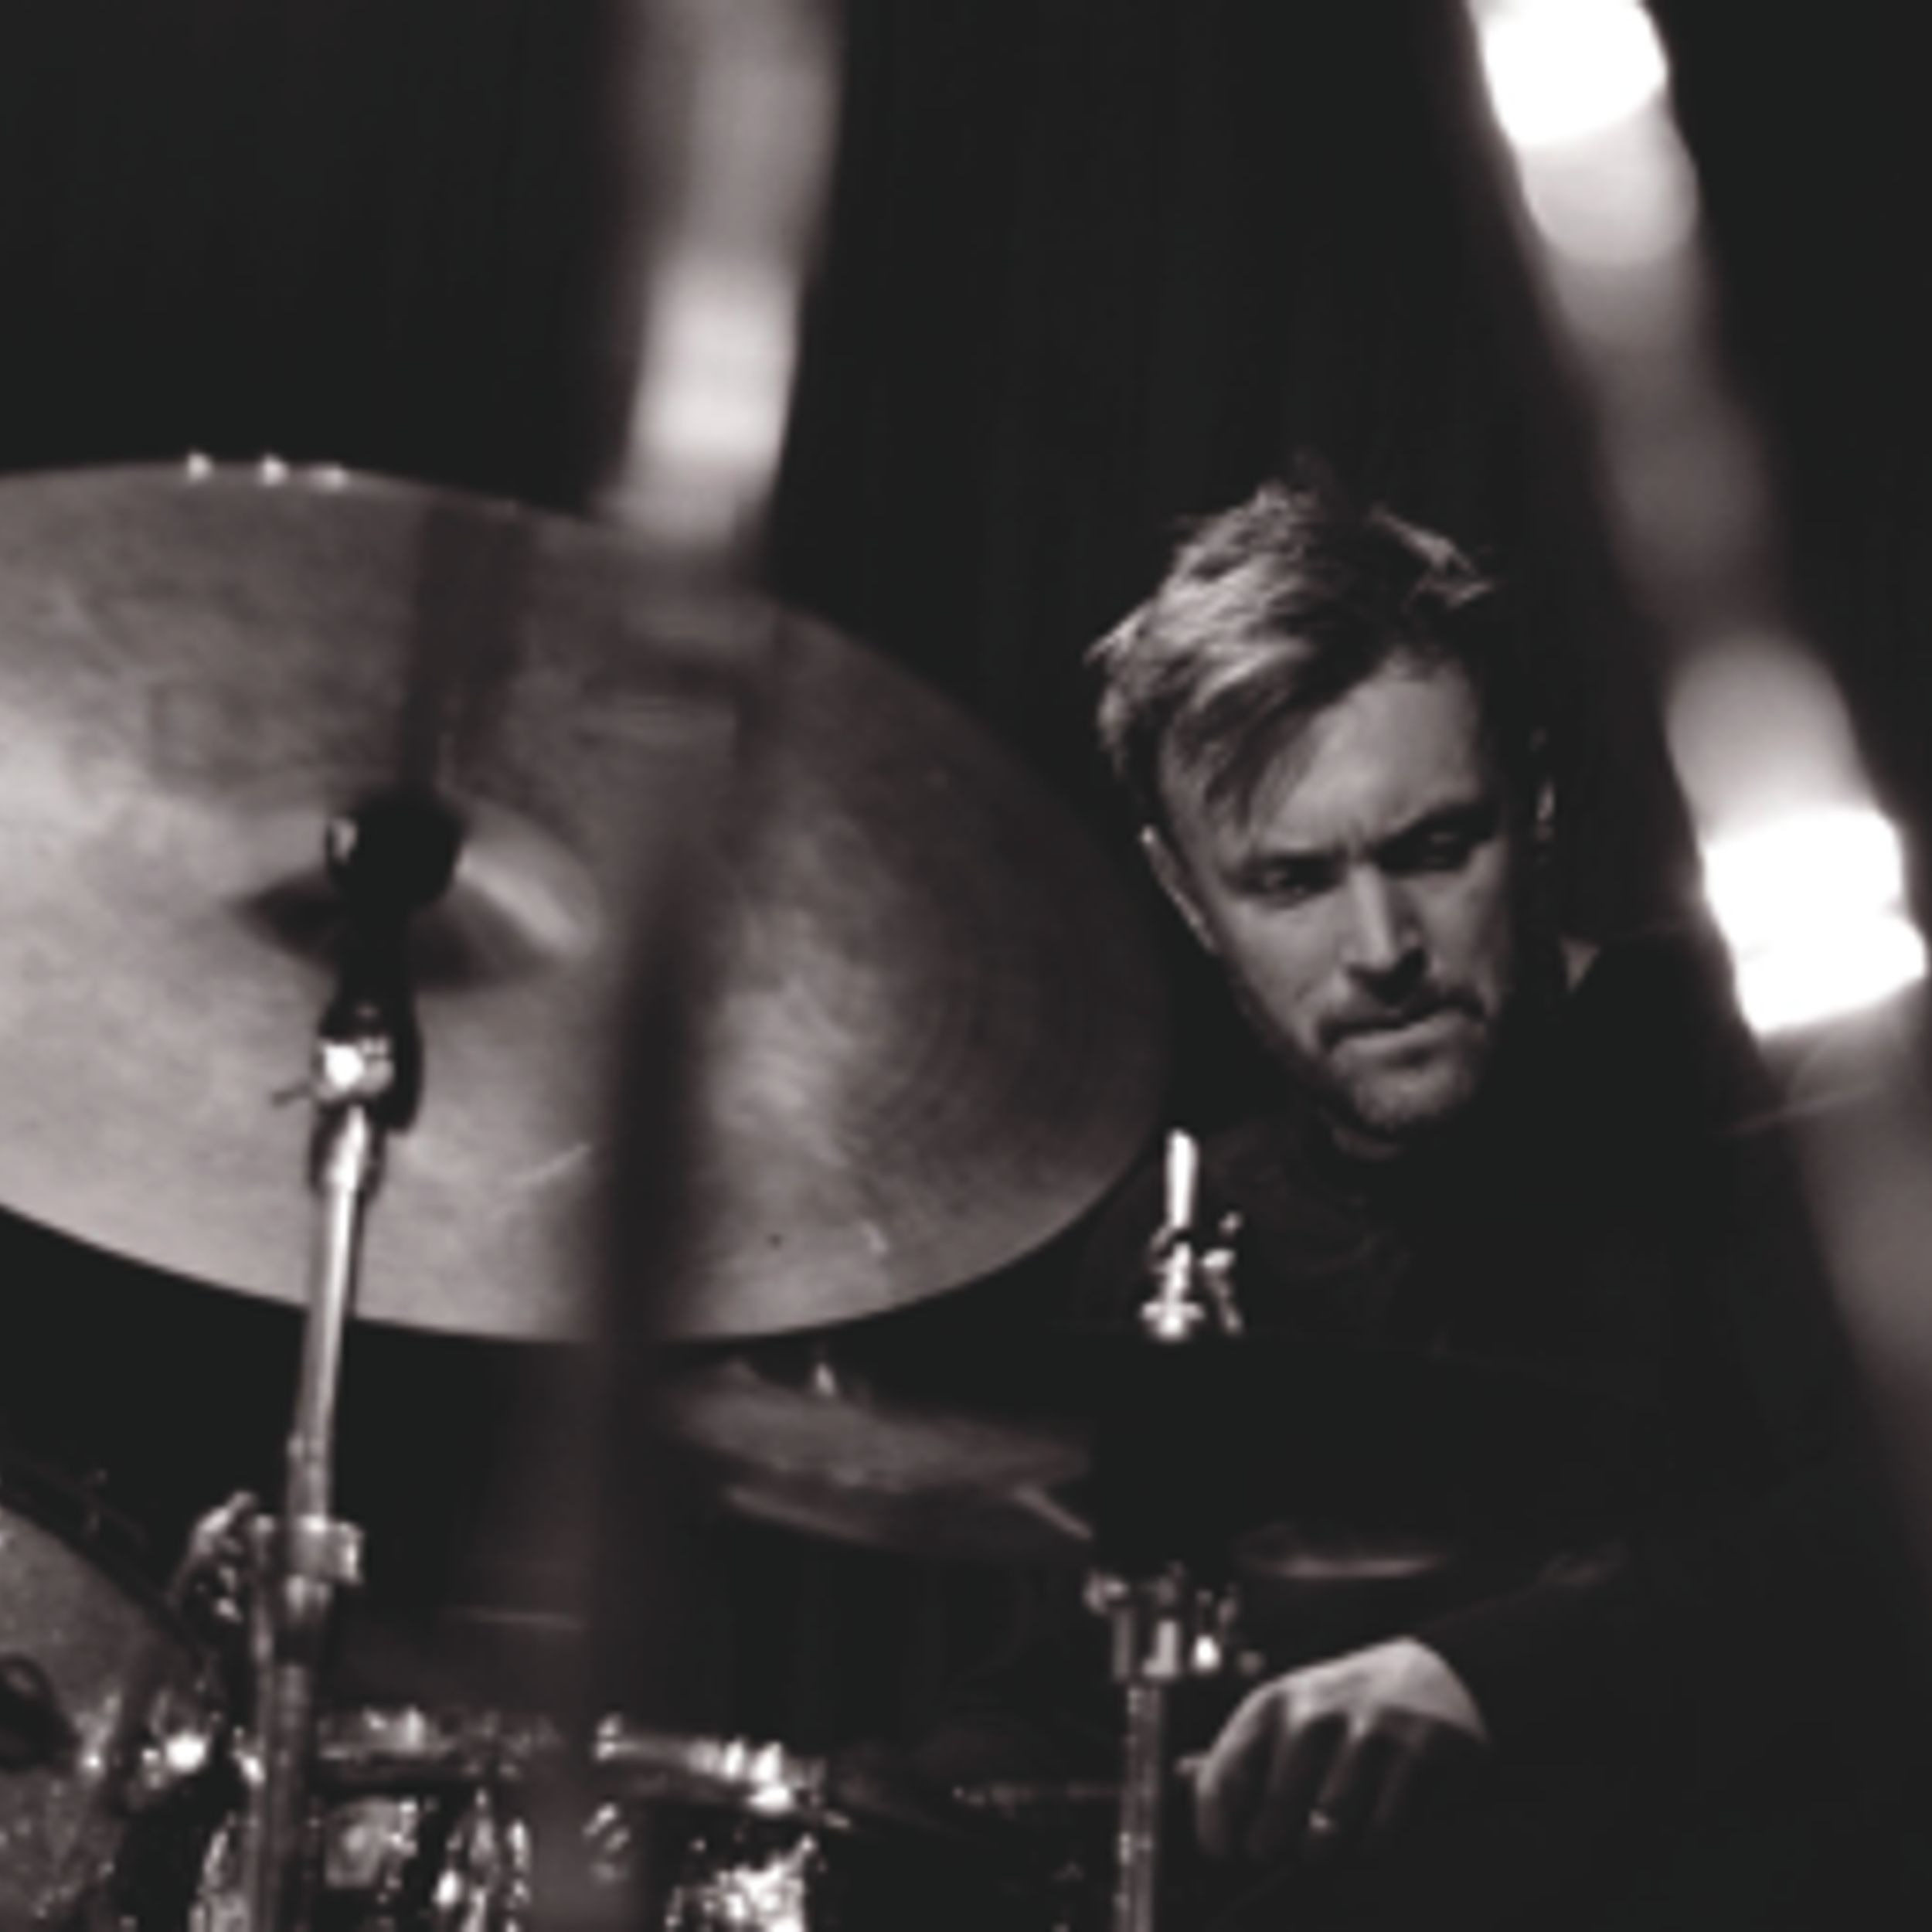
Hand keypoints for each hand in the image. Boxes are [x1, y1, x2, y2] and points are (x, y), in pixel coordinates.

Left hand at [1193, 1638, 1487, 1866]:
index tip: (1229, 1854)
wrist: (1434, 1677)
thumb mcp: (1284, 1715)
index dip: (1217, 1835)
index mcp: (1269, 1707)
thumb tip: (1178, 1776)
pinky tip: (1373, 1826)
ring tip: (1333, 1836)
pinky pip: (1378, 1835)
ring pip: (1325, 1837)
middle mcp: (1311, 1715)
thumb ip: (1236, 1755)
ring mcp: (1365, 1734)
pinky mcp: (1415, 1756)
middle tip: (1291, 1846)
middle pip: (1271, 1824)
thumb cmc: (1344, 1710)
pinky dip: (1372, 1847)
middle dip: (1278, 1850)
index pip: (1220, 1785)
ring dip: (1327, 1853)